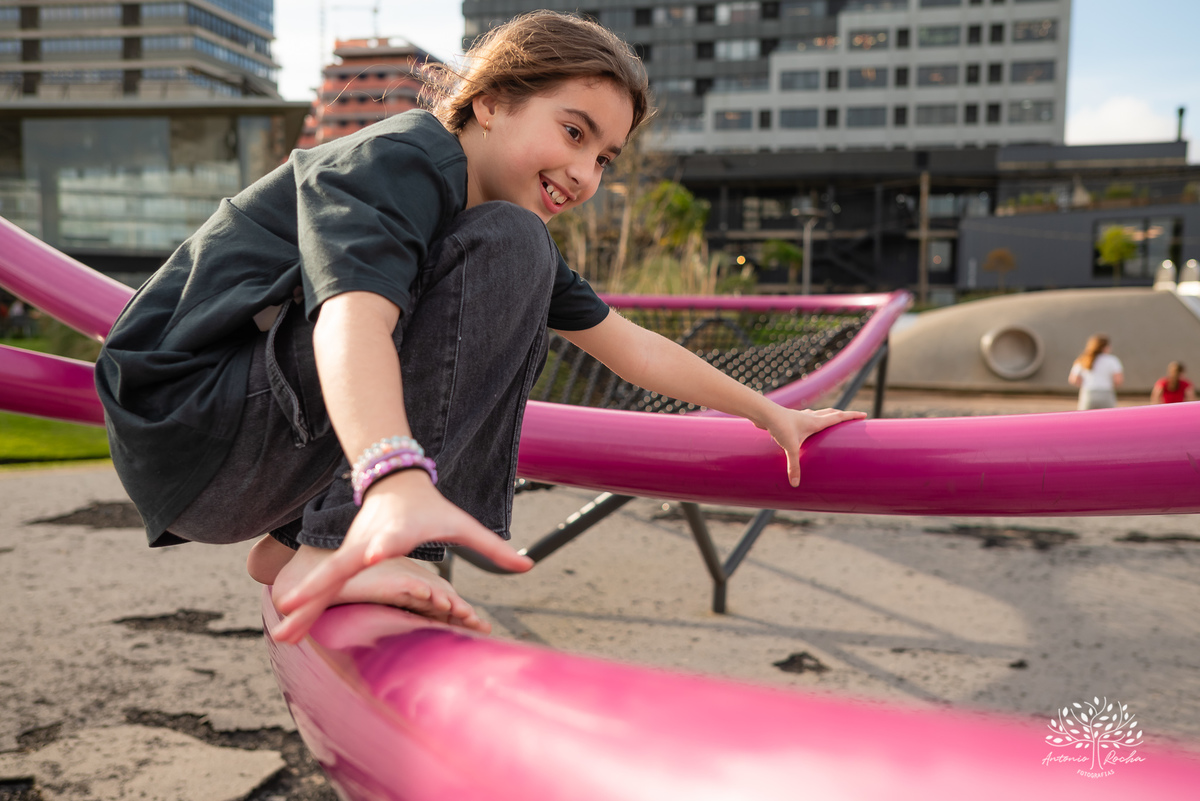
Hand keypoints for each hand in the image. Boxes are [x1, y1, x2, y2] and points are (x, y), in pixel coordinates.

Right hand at [271, 470, 531, 643]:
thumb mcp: (462, 524)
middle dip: (320, 587)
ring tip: (281, 636)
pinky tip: (285, 634)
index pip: (387, 540)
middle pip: (342, 568)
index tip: (373, 553)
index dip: (383, 546)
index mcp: (396, 533)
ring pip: (324, 584)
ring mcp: (349, 553)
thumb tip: (530, 565)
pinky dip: (304, 608)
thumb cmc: (431, 508)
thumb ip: (492, 548)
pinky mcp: (341, 562)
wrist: (391, 480)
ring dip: (302, 609)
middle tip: (292, 605)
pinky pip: (321, 589)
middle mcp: (367, 544)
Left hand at [763, 406, 865, 486]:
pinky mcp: (792, 418)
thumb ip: (794, 466)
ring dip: (828, 416)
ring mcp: (801, 416)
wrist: (764, 413)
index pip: (839, 417)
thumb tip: (796, 483)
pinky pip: (807, 418)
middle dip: (844, 416)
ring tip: (833, 421)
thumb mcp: (790, 447)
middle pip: (832, 413)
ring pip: (820, 414)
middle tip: (853, 418)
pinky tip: (807, 425)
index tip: (864, 415)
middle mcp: (810, 417)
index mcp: (816, 422)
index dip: (852, 416)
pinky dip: (813, 420)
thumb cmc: (779, 426)